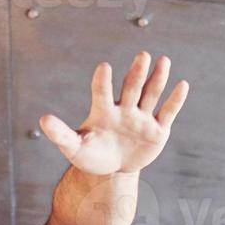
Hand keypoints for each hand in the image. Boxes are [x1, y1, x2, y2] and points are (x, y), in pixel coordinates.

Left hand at [39, 52, 188, 176]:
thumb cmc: (92, 154)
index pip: (102, 92)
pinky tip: (182, 85)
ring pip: (151, 94)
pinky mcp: (157, 130)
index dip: (102, 82)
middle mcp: (124, 108)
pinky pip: (167, 112)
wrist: (113, 168)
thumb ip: (60, 134)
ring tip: (163, 61)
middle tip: (142, 56)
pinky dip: (175, 100)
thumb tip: (42, 120)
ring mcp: (142, 117)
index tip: (103, 68)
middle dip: (137, 73)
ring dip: (157, 78)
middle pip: (131, 87)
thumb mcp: (74, 148)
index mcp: (103, 111)